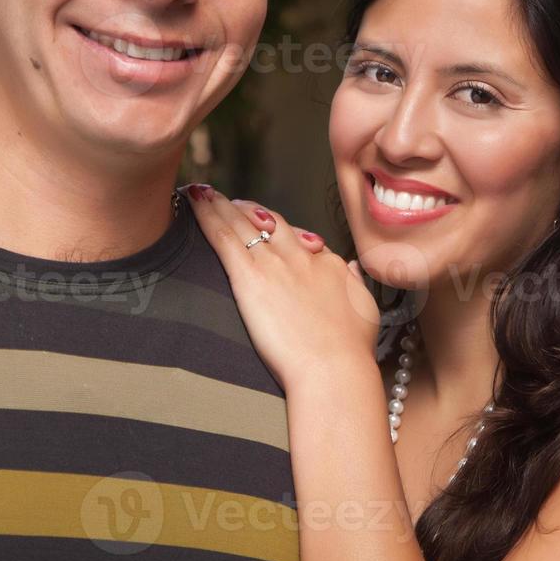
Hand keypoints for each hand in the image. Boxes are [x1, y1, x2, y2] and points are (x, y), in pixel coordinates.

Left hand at [183, 184, 380, 393]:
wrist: (334, 367)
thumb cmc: (350, 350)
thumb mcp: (364, 309)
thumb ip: (354, 283)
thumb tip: (350, 268)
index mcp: (326, 265)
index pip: (299, 239)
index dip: (280, 230)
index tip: (268, 227)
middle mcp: (299, 257)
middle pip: (269, 222)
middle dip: (247, 209)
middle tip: (231, 201)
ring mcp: (274, 265)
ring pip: (242, 223)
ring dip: (220, 205)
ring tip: (203, 193)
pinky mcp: (250, 278)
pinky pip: (224, 238)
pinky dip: (207, 216)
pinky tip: (194, 204)